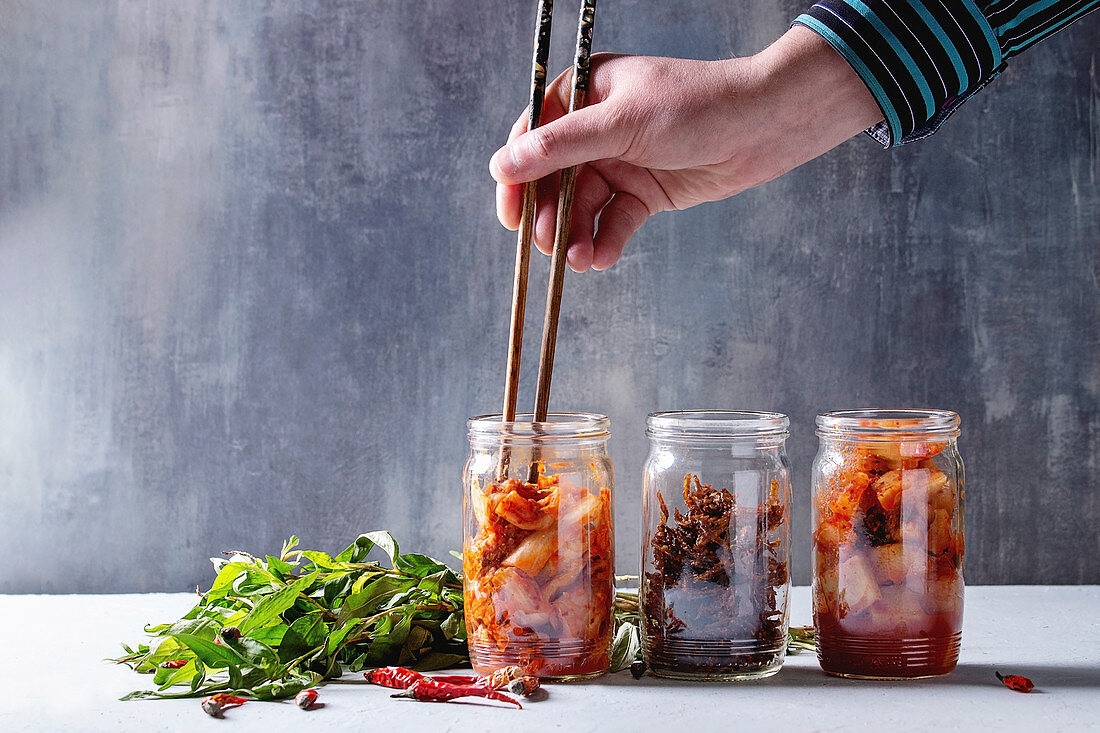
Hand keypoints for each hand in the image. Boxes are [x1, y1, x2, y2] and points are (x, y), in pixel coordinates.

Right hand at [490, 26, 882, 271]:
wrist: (764, 127)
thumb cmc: (697, 105)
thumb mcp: (621, 123)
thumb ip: (561, 146)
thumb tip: (504, 164)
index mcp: (584, 94)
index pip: (533, 137)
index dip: (517, 177)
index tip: (510, 214)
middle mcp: (597, 128)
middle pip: (555, 178)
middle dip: (550, 215)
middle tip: (548, 245)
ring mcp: (621, 161)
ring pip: (583, 206)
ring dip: (577, 234)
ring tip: (579, 260)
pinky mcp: (644, 191)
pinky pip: (614, 220)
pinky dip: (606, 240)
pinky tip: (602, 258)